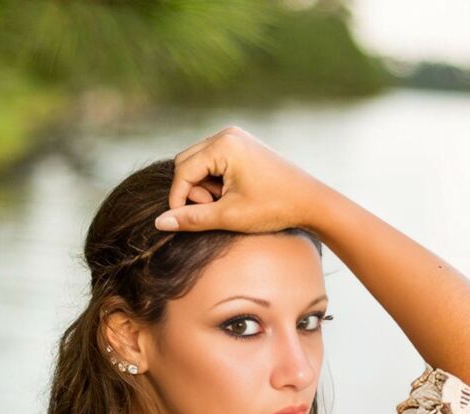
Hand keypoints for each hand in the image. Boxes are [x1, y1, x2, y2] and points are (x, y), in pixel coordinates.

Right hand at [154, 125, 321, 233]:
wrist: (310, 201)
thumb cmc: (273, 208)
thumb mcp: (229, 216)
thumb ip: (192, 219)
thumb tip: (160, 223)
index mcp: (223, 144)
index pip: (183, 171)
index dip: (177, 199)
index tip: (181, 222)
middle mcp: (227, 134)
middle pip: (186, 163)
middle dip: (191, 191)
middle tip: (212, 211)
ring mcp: (235, 138)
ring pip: (198, 164)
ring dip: (202, 188)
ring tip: (224, 205)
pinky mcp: (241, 147)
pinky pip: (213, 162)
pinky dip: (214, 182)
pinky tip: (231, 197)